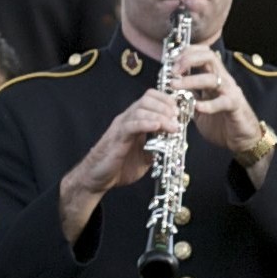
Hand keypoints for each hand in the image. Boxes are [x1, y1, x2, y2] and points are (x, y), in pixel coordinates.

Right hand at [54, 89, 182, 241]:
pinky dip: (146, 123)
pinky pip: (132, 125)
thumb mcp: (146, 157)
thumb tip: (174, 145)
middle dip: (166, 106)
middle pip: (147, 99)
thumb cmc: (119, 167)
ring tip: (173, 127)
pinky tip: (157, 127)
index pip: (151, 98)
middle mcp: (127, 119)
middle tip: (178, 118)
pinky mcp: (117, 138)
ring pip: (141, 110)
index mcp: (134, 120)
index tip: (180, 112)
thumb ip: (158, 148)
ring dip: (161, 116)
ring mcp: (121, 127)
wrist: (97, 179)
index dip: (167, 101)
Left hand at [170, 42, 267, 162]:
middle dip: (188, 60)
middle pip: (209, 57)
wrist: (242, 139)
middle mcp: (223, 80)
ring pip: (212, 78)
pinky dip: (209, 104)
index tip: (171, 62)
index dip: (186, 53)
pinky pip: (222, 102)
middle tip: (173, 72)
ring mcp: (230, 92)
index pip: (203, 54)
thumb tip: (173, 86)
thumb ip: (189, 95)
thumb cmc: (221, 122)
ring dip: (191, 80)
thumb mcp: (200, 105)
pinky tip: (197, 107)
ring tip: (175, 86)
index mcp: (214, 77)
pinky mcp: (235, 106)